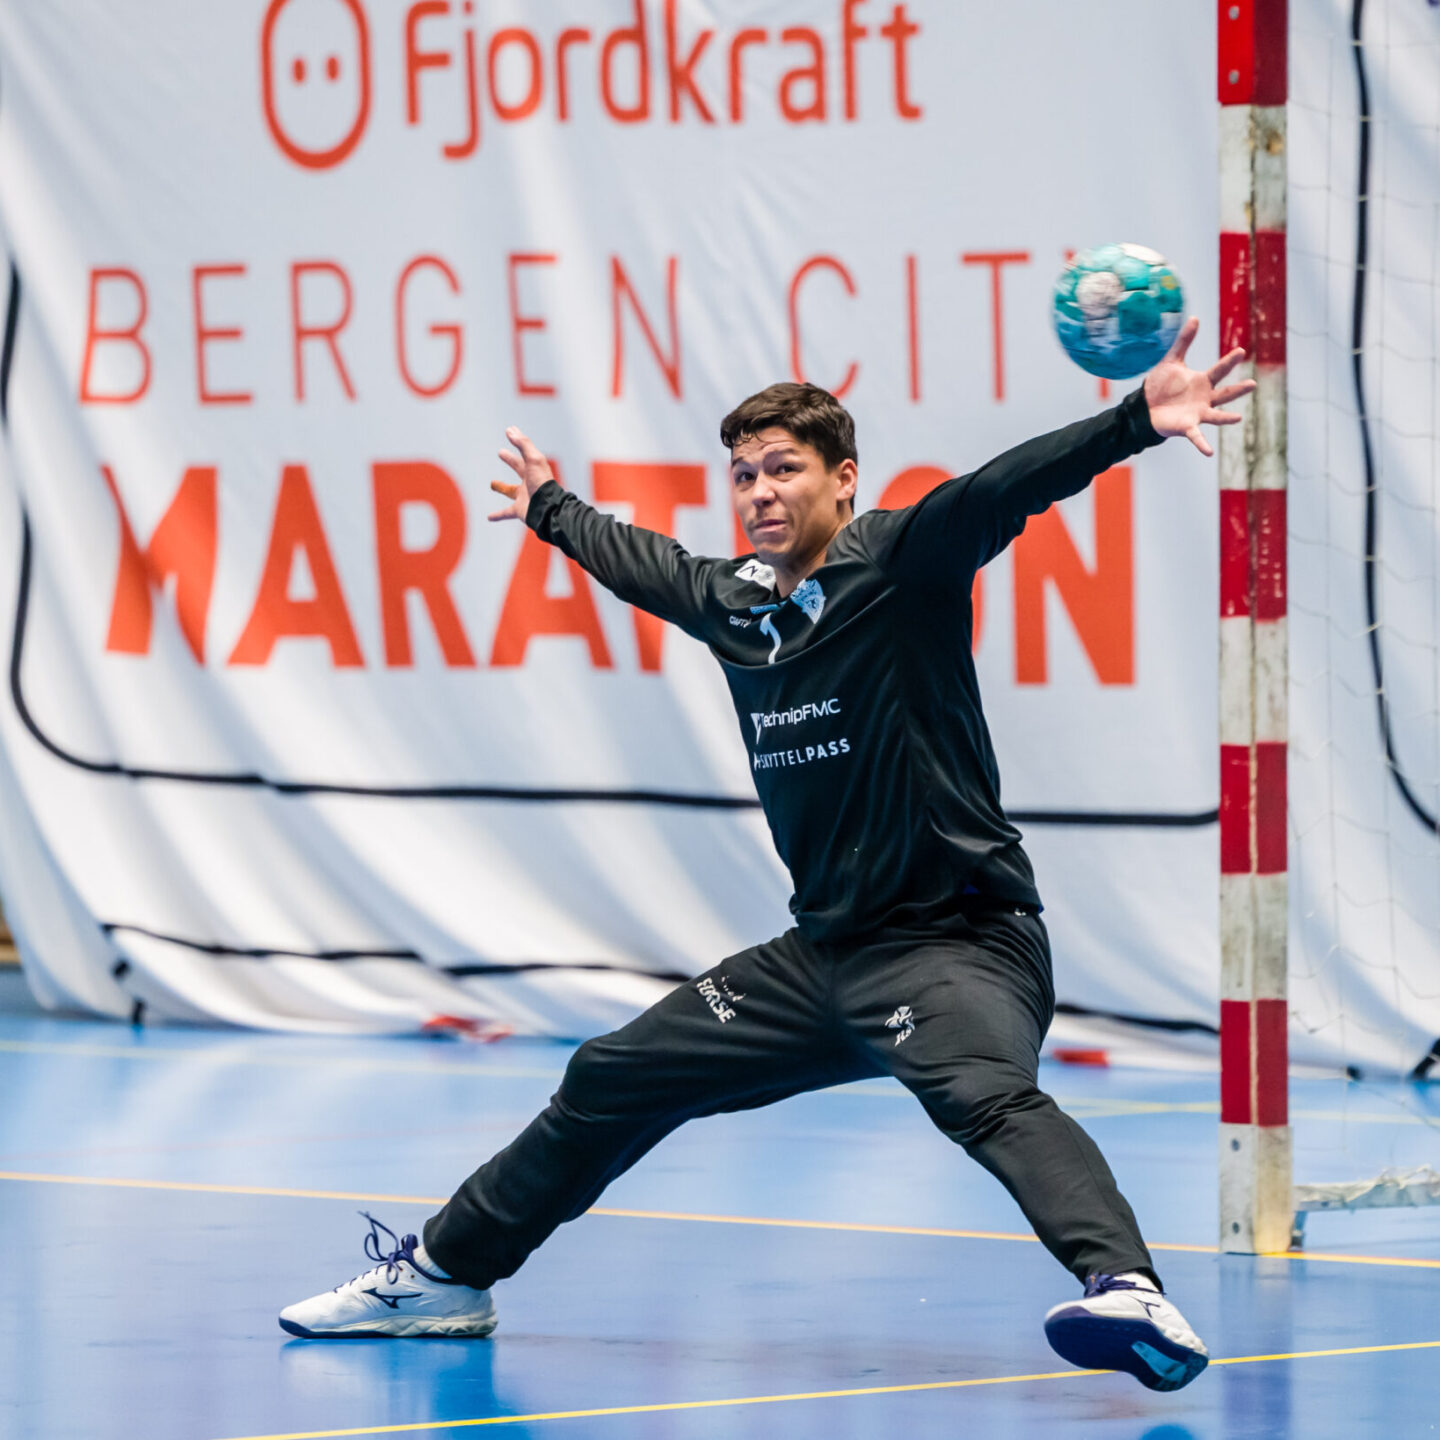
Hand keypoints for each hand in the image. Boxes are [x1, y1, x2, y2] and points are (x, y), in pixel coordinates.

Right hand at [488, 426, 554, 523]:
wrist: (547, 508)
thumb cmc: (542, 482)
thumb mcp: (534, 459)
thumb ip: (523, 444)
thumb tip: (510, 430)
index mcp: (534, 469)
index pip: (523, 452)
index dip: (516, 442)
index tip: (509, 432)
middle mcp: (530, 482)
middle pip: (518, 468)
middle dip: (510, 460)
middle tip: (500, 453)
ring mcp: (524, 497)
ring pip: (510, 491)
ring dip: (501, 487)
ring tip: (491, 483)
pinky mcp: (519, 511)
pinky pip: (506, 513)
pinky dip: (498, 515)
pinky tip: (489, 517)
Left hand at [1143, 316, 1255, 456]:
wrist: (1144, 407)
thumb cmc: (1161, 385)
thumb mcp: (1172, 361)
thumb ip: (1183, 341)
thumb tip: (1195, 317)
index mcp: (1203, 382)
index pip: (1219, 370)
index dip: (1229, 362)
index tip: (1241, 352)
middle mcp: (1205, 399)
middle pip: (1225, 394)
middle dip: (1238, 389)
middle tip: (1253, 384)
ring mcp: (1198, 414)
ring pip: (1216, 416)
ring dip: (1226, 418)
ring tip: (1238, 418)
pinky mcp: (1187, 427)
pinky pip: (1196, 436)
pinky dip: (1202, 444)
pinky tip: (1209, 453)